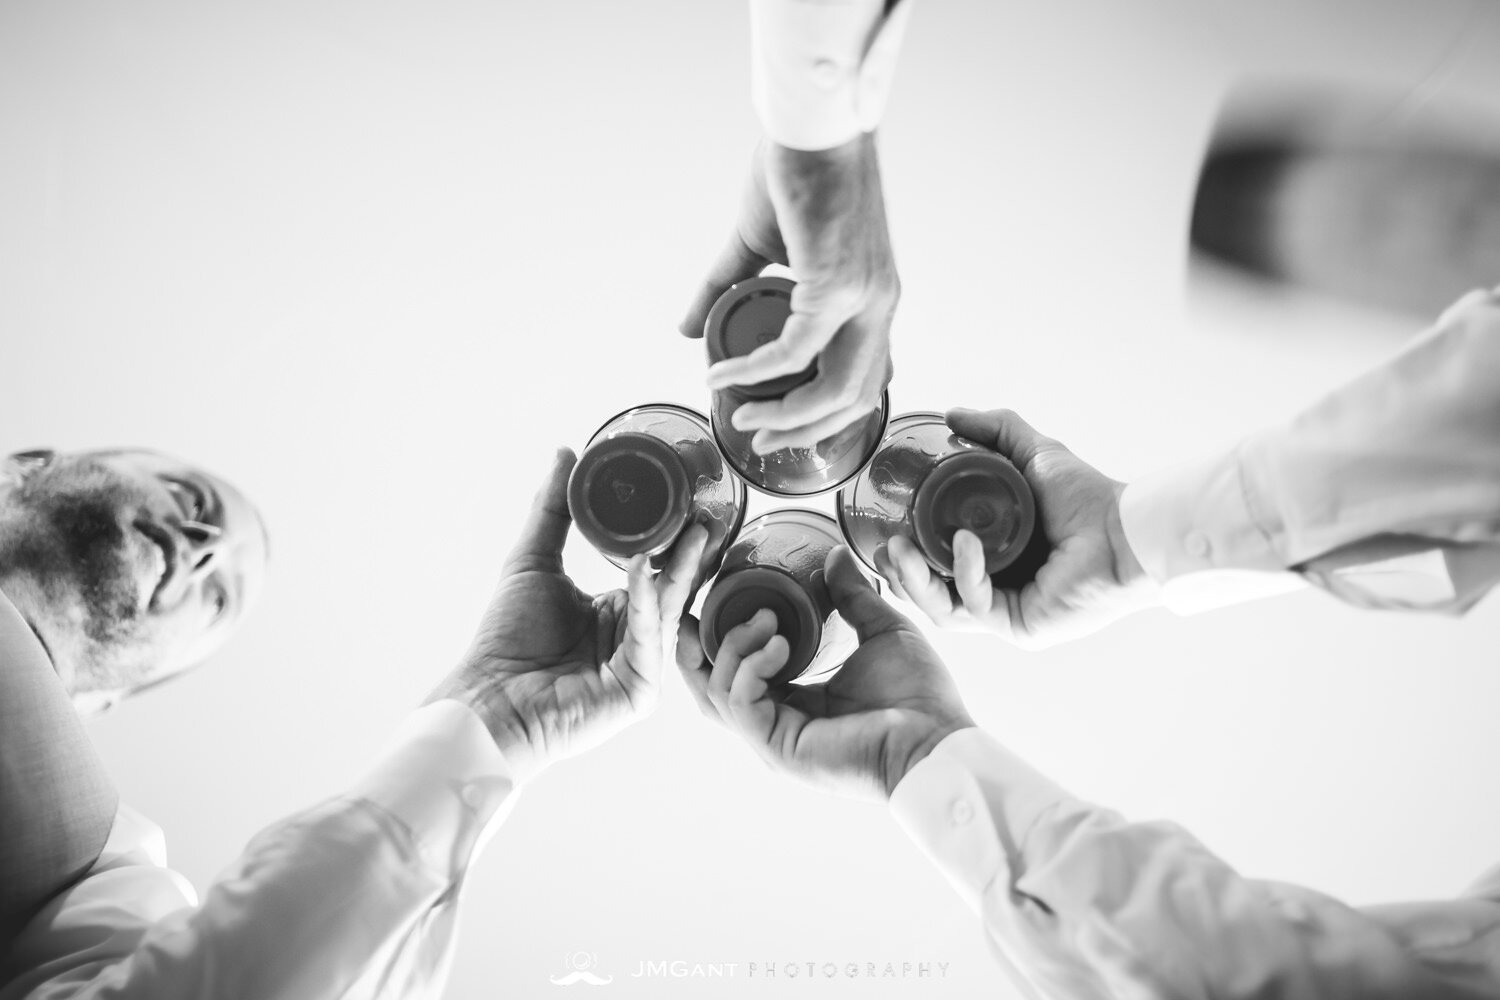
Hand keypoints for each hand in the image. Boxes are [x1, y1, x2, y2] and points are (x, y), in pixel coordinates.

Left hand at [426, 448, 706, 781]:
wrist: (488, 697)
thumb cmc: (506, 639)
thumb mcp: (533, 561)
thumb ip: (552, 509)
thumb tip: (565, 452)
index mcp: (617, 613)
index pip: (655, 573)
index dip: (673, 543)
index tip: (689, 504)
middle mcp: (634, 640)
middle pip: (670, 590)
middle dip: (690, 553)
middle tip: (706, 515)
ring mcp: (641, 669)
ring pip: (665, 611)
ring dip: (680, 571)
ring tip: (694, 532)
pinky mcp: (639, 693)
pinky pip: (648, 641)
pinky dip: (644, 602)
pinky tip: (643, 568)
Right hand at [678, 546, 972, 799]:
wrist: (937, 740)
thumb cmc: (919, 697)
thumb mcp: (881, 631)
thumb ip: (854, 597)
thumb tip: (836, 556)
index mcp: (793, 703)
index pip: (734, 670)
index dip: (716, 635)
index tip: (713, 595)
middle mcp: (773, 723)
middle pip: (707, 684)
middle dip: (696, 643)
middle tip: (701, 604)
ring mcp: (771, 739)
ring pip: (715, 690)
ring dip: (732, 644)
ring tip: (767, 619)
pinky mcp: (778, 747)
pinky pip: (739, 701)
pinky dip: (750, 666)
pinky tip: (779, 643)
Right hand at [680, 133, 898, 453]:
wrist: (809, 128)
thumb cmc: (792, 175)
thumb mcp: (756, 247)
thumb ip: (725, 290)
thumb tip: (686, 329)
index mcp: (872, 301)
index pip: (866, 379)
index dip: (826, 416)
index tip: (780, 428)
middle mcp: (879, 305)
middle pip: (856, 399)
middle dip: (805, 432)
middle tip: (757, 438)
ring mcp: (863, 299)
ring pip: (834, 389)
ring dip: (785, 416)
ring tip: (740, 418)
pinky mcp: (836, 286)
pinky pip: (793, 351)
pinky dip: (755, 371)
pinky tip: (723, 374)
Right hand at [878, 408, 1159, 649]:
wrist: (1124, 528)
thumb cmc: (1088, 497)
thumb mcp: (1032, 454)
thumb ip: (995, 431)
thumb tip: (950, 414)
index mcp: (993, 558)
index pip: (936, 566)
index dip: (906, 558)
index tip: (883, 534)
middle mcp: (996, 588)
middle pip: (932, 593)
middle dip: (901, 576)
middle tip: (885, 549)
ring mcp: (1006, 611)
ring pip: (944, 608)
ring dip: (917, 582)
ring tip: (900, 552)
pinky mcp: (1020, 626)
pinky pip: (978, 607)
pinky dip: (967, 574)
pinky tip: (967, 544)